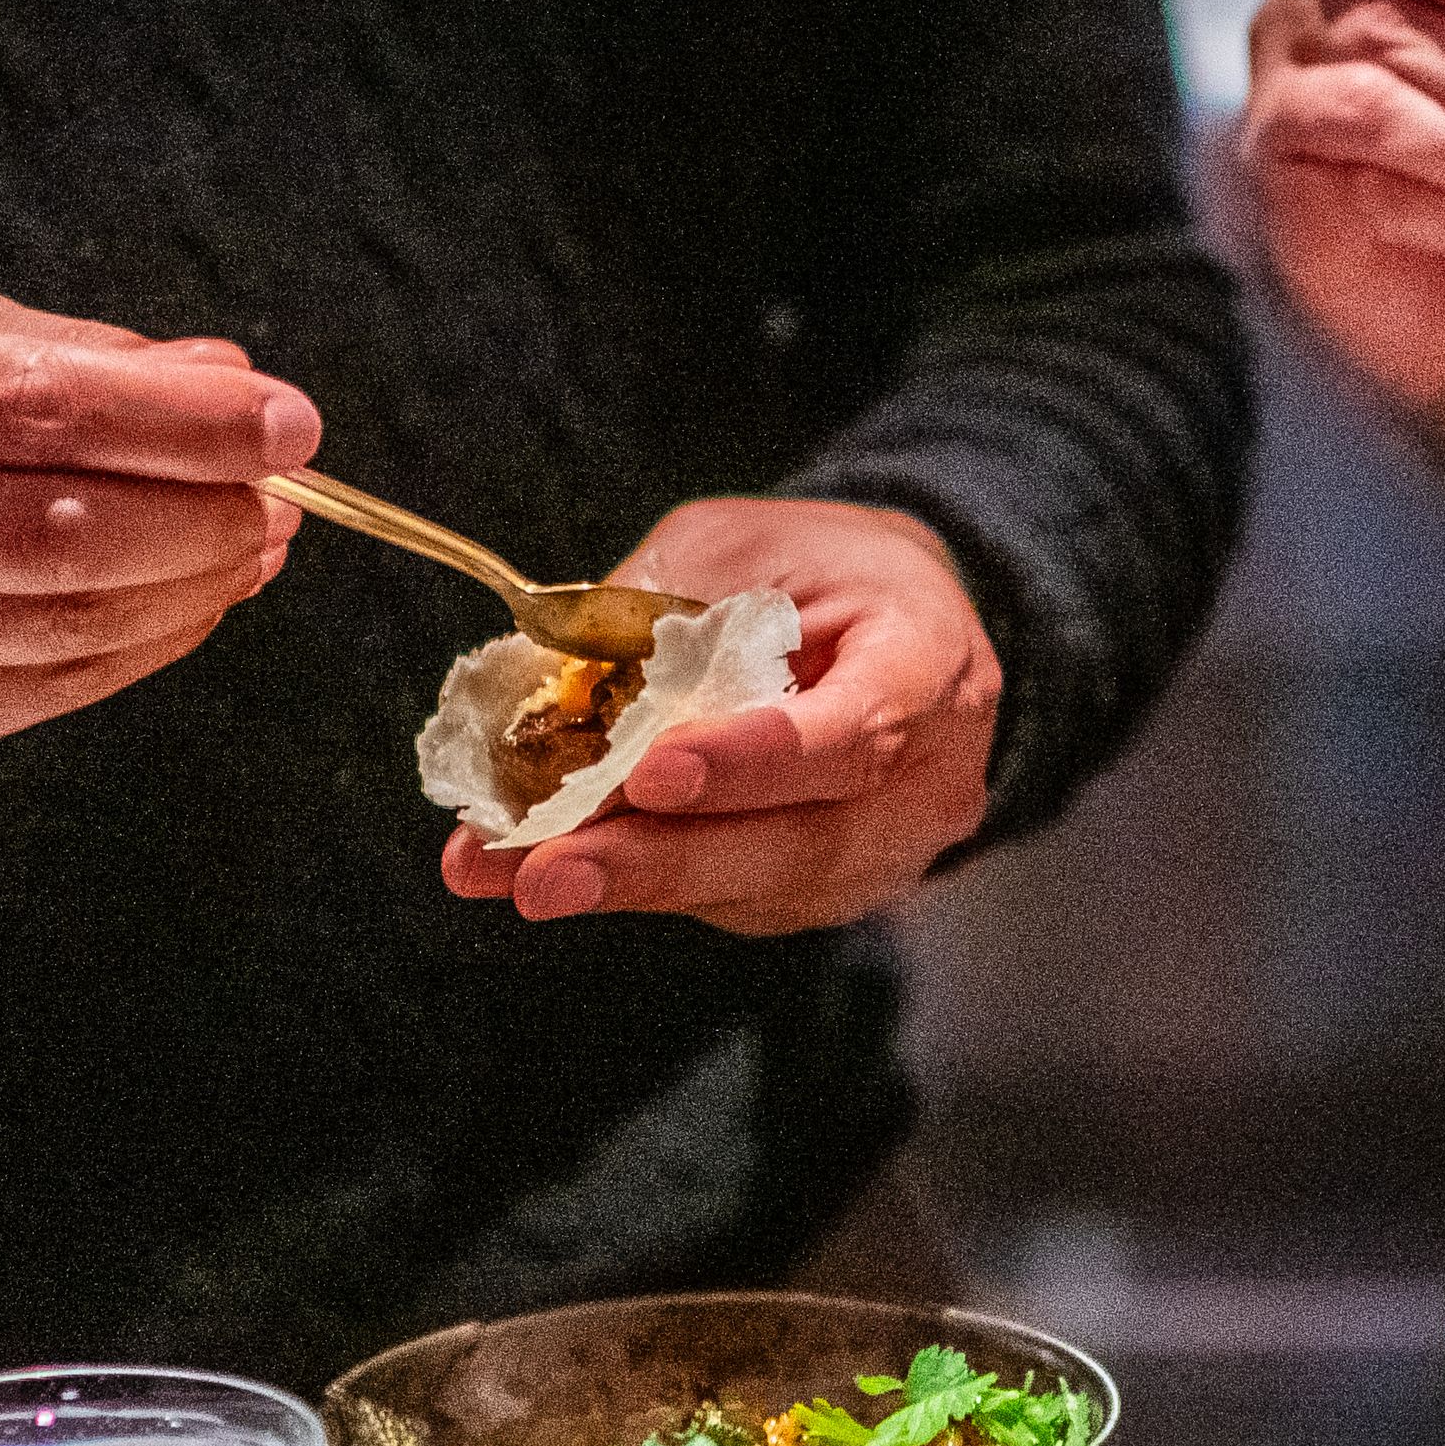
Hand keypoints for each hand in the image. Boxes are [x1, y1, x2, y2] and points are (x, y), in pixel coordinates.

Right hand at [0, 288, 311, 785]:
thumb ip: (49, 351)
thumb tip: (223, 375)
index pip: (19, 402)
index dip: (173, 417)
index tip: (282, 417)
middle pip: (54, 530)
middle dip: (200, 510)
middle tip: (281, 489)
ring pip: (64, 625)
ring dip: (191, 585)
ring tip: (252, 539)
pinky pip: (52, 692)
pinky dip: (146, 645)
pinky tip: (190, 601)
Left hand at [440, 498, 1000, 933]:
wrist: (896, 621)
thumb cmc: (820, 570)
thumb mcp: (743, 546)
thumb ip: (663, 612)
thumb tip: (547, 694)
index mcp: (931, 668)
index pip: (854, 735)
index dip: (752, 761)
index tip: (651, 775)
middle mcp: (925, 784)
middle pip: (799, 843)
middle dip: (660, 859)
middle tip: (547, 872)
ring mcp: (882, 854)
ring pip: (755, 887)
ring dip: (627, 882)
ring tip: (514, 874)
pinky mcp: (826, 890)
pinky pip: (732, 899)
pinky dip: (640, 882)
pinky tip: (553, 865)